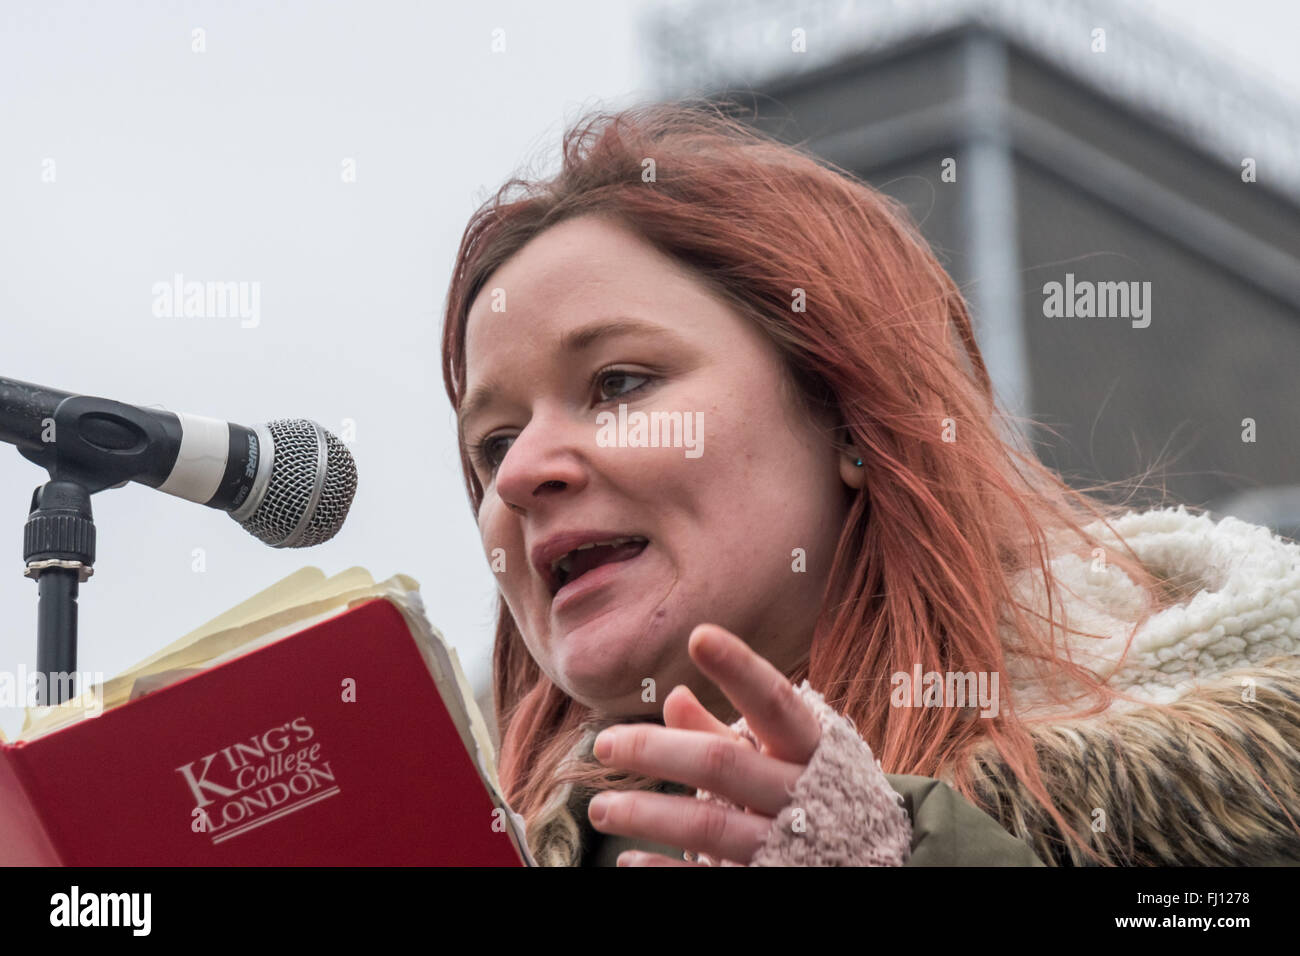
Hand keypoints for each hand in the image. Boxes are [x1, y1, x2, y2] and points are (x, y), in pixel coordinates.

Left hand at [587, 623, 821, 865]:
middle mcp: (801, 794)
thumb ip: (726, 732)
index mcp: (808, 749)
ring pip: (707, 826)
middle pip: (722, 763)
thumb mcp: (781, 758)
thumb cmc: (815, 797)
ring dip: (645, 815)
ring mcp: (786, 844)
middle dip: (655, 750)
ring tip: (601, 809)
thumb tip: (674, 697)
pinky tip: (628, 861)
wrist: (866, 865)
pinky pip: (706, 880)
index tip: (699, 636)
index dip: (739, 668)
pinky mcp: (770, 880)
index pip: (774, 701)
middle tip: (603, 745)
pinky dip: (662, 870)